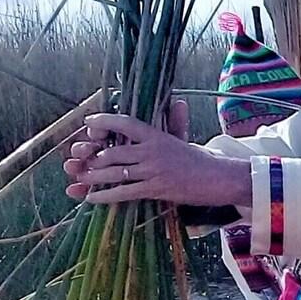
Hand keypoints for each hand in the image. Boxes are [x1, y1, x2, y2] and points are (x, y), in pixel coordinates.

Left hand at [64, 100, 246, 207]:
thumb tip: (177, 102)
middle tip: (80, 162)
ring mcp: (153, 170)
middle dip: (93, 158)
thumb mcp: (183, 138)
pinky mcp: (156, 189)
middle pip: (113, 152)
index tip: (89, 122)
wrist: (220, 179)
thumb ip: (174, 122)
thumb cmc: (202, 160)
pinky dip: (105, 195)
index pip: (125, 123)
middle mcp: (152, 151)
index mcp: (157, 135)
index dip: (104, 121)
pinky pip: (124, 192)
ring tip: (82, 179)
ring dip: (94, 177)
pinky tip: (92, 198)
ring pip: (114, 172)